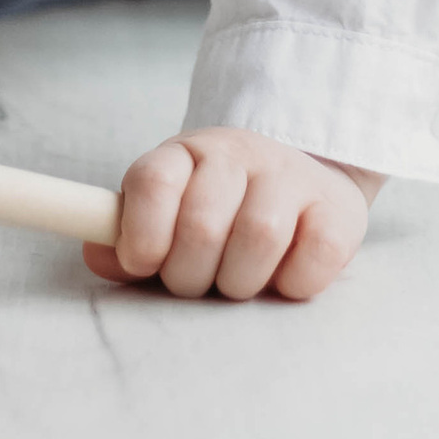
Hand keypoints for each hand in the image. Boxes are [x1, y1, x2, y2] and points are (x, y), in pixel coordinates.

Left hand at [81, 127, 382, 302]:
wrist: (307, 183)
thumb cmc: (224, 214)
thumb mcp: (171, 215)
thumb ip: (131, 239)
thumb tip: (99, 256)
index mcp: (188, 154)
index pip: (153, 181)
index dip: (141, 230)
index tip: (143, 262)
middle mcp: (240, 154)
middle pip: (202, 223)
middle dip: (190, 274)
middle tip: (197, 283)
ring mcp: (292, 176)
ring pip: (258, 236)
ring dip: (240, 281)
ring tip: (238, 282)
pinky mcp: (339, 210)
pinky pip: (312, 258)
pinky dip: (292, 284)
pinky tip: (283, 277)